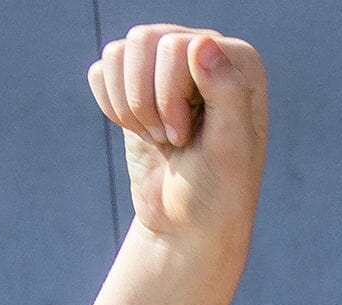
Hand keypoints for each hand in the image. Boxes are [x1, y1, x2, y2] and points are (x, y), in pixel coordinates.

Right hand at [88, 25, 265, 250]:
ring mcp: (168, 65)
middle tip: (173, 140)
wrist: (186, 227)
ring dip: (131, 106)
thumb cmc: (217, 193)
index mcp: (239, 63)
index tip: (188, 136)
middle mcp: (205, 52)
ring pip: (120, 52)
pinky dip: (113, 107)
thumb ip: (227, 94)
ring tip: (160, 138)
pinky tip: (141, 132)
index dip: (173, 95)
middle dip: (150, 102)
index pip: (179, 46)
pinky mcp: (137, 82)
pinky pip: (103, 70)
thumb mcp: (230, 150)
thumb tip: (202, 42)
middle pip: (145, 41)